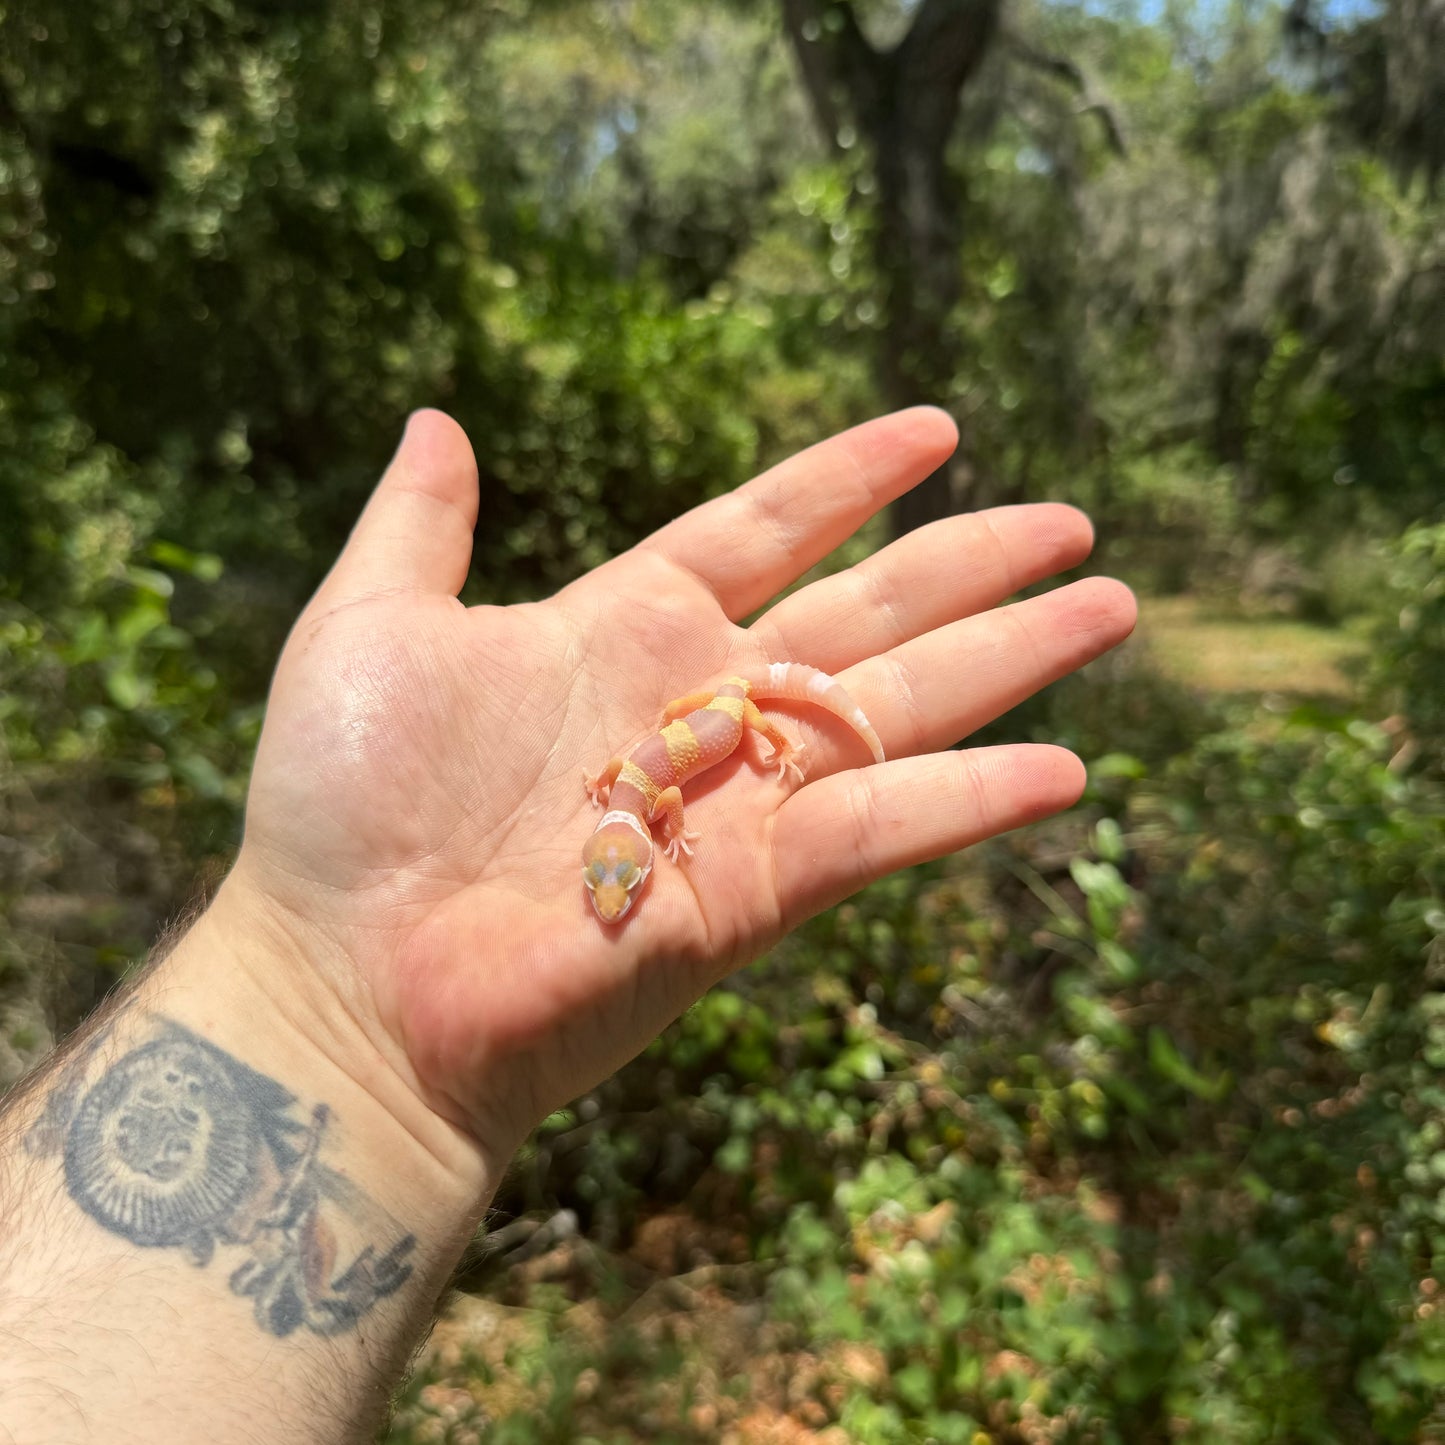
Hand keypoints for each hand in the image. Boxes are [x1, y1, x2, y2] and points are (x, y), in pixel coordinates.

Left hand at [228, 408, 1134, 1169]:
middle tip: (1074, 524)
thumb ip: (419, 524)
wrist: (348, 978)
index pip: (766, 529)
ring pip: (903, 708)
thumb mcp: (370, 628)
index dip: (850, 478)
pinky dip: (970, 801)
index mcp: (623, 627)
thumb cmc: (340, 810)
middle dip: (974, 565)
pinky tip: (1063, 773)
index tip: (938, 428)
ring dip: (1011, 661)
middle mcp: (699, 706)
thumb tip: (439, 416)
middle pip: (868, 614)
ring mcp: (738, 798)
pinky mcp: (757, 890)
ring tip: (1111, 608)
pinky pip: (883, 832)